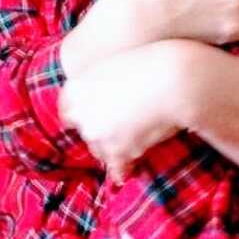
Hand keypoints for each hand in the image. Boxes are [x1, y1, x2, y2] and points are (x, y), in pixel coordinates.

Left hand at [59, 43, 181, 181]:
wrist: (171, 78)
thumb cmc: (148, 64)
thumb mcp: (113, 67)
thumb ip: (99, 86)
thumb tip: (105, 106)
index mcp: (75, 88)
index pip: (67, 111)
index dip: (79, 117)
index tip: (88, 120)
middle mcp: (80, 112)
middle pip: (86, 131)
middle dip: (99, 132)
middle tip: (117, 129)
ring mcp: (97, 134)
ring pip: (99, 150)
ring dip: (111, 149)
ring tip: (129, 146)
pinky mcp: (117, 151)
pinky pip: (115, 167)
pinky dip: (121, 169)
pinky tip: (124, 173)